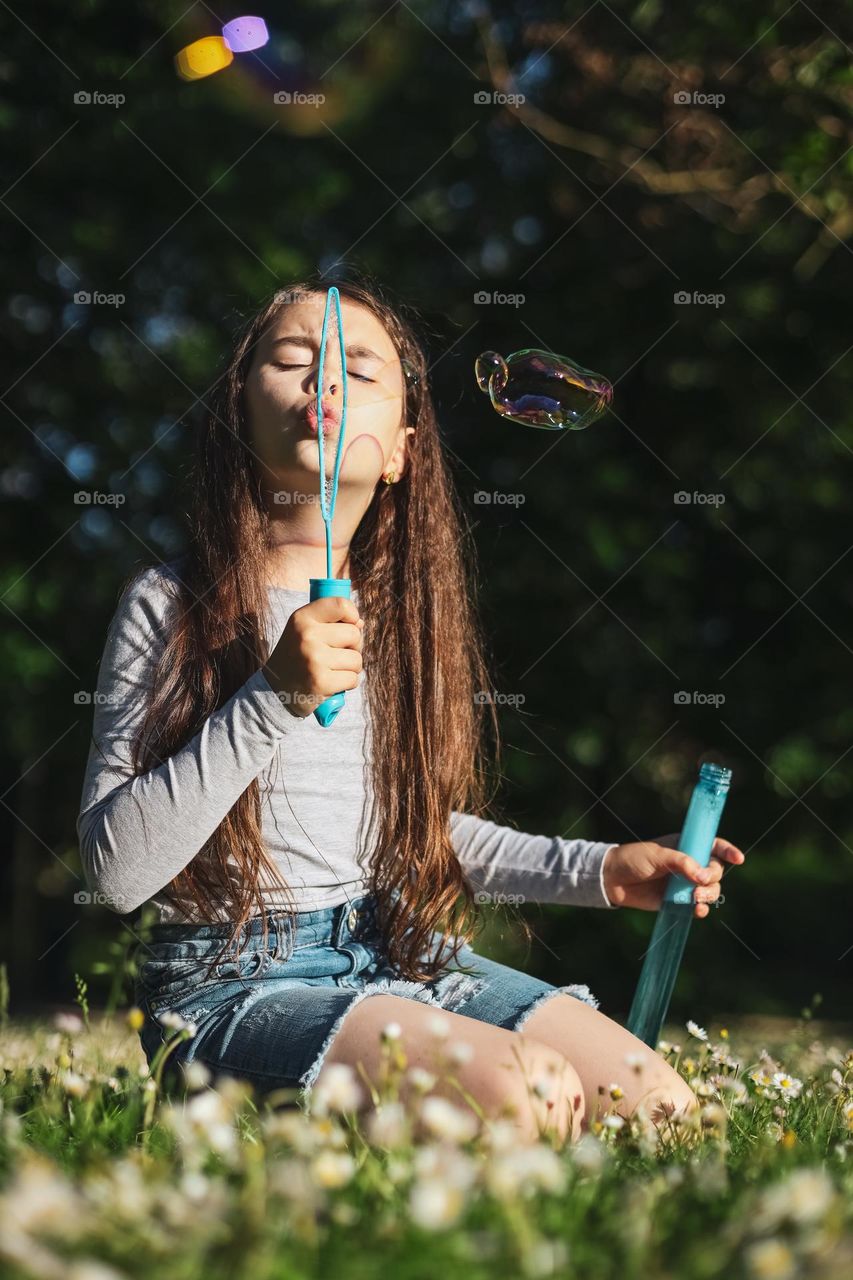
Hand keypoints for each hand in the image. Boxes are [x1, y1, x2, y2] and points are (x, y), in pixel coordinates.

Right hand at [261, 595, 364, 717]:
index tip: (349, 625)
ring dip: (351, 668)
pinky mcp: (321, 681)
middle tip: (336, 654)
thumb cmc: (298, 656)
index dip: (352, 615)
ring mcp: (314, 659)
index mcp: (302, 618)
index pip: (341, 605)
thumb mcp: (305, 630)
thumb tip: (360, 623)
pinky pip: (353, 679)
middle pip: (354, 634)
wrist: (275, 690)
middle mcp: (307, 635)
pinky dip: (347, 683)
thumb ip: (331, 622)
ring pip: (356, 659)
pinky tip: (332, 683)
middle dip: (353, 647)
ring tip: (332, 670)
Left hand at [602, 833, 744, 916]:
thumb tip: (701, 876)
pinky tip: (697, 910)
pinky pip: (698, 906)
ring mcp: (685, 883)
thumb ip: (681, 862)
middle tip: (700, 883)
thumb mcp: (657, 855)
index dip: (728, 851)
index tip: (738, 859)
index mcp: (686, 846)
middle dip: (713, 878)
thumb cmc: (634, 859)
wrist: (613, 880)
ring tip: (695, 898)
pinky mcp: (678, 901)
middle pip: (715, 871)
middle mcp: (690, 864)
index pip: (713, 845)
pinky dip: (701, 909)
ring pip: (711, 890)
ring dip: (709, 895)